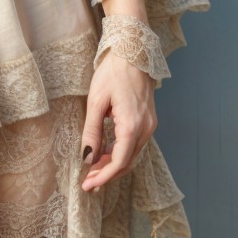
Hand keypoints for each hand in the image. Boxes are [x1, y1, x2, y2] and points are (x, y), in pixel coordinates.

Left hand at [79, 47, 156, 191]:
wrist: (132, 51)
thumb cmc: (113, 72)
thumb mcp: (96, 101)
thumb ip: (92, 132)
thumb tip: (87, 157)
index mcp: (133, 125)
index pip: (119, 162)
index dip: (103, 177)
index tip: (88, 186)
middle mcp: (146, 128)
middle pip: (127, 162)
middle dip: (107, 174)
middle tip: (88, 182)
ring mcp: (150, 124)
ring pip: (132, 154)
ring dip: (113, 164)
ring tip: (93, 170)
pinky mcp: (148, 120)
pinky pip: (134, 143)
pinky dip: (120, 152)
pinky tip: (105, 154)